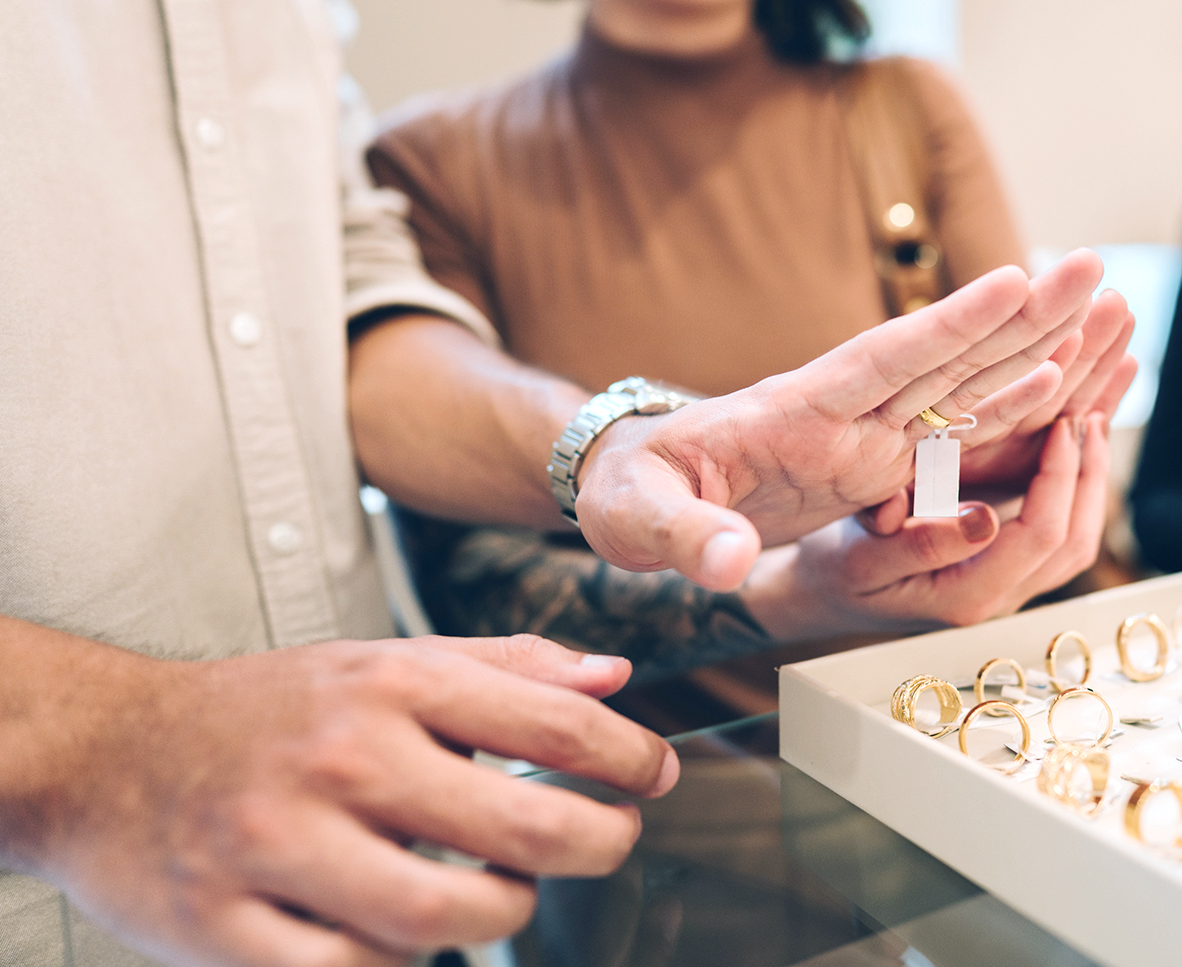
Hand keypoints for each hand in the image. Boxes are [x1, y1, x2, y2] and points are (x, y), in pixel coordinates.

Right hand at [24, 632, 674, 966]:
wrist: (108, 754)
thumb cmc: (272, 710)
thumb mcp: (387, 660)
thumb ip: (508, 667)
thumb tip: (615, 680)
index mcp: (389, 683)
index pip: (552, 724)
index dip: (629, 757)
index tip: (656, 775)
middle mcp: (341, 758)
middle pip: (518, 830)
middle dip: (595, 845)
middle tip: (609, 841)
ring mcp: (280, 845)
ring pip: (441, 917)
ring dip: (497, 913)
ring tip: (498, 890)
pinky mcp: (227, 927)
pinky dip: (397, 959)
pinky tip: (403, 927)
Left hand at [576, 252, 1104, 588]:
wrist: (634, 486)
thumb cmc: (627, 493)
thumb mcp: (636, 517)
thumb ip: (687, 537)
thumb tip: (731, 565)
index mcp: (797, 409)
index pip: (885, 359)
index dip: (950, 325)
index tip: (1012, 280)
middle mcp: (847, 414)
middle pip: (948, 358)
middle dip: (1021, 317)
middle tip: (1091, 267)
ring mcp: (867, 436)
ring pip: (965, 388)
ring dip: (1033, 351)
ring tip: (1099, 307)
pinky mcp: (874, 465)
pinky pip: (954, 438)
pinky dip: (1009, 413)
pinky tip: (1060, 388)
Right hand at [748, 414, 1111, 636]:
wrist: (821, 593)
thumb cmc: (834, 569)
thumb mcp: (861, 554)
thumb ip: (920, 542)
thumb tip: (985, 521)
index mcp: (967, 597)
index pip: (1040, 536)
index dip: (1061, 476)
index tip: (1063, 421)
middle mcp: (998, 600)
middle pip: (1073, 542)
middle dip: (1088, 475)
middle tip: (1089, 413)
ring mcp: (1006, 590)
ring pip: (1073, 543)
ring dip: (1088, 483)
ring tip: (1089, 423)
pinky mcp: (1005, 572)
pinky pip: (1056, 537)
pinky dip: (1072, 491)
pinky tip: (1070, 447)